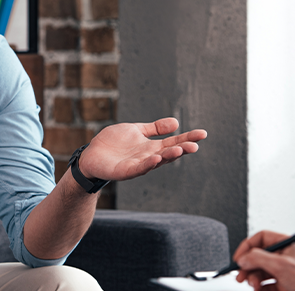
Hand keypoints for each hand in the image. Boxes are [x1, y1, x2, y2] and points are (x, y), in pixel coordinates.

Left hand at [78, 117, 206, 180]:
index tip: (203, 134)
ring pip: (156, 161)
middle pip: (168, 153)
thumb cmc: (113, 143)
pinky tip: (156, 158)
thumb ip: (154, 128)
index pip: (173, 142)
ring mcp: (137, 165)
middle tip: (195, 145)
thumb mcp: (136, 130)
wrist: (92, 155)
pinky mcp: (125, 171)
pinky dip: (148, 164)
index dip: (187, 138)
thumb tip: (176, 123)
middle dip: (182, 149)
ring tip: (180, 150)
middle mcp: (148, 157)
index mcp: (151, 147)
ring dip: (168, 156)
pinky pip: (138, 168)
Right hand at [233, 230, 294, 290]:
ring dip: (254, 279)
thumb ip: (258, 259)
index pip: (261, 238)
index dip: (248, 246)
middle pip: (258, 256)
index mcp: (287, 243)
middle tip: (241, 275)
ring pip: (260, 271)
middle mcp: (285, 255)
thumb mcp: (280, 265)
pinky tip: (261, 290)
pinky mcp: (284, 284)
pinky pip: (266, 284)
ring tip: (254, 285)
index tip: (239, 257)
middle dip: (248, 266)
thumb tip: (243, 258)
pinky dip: (261, 288)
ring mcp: (284, 270)